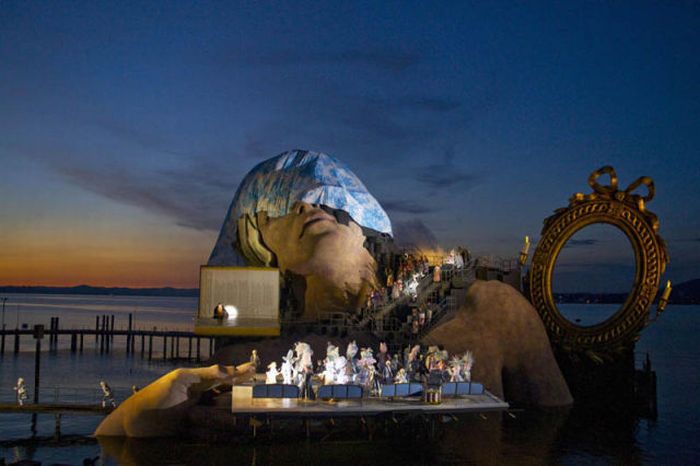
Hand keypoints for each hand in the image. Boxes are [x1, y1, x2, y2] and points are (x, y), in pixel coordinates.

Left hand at [95, 363, 254, 436]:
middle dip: (232, 404)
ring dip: (217, 421)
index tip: (255, 370)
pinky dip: (208, 435)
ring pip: (218, 420)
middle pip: (225, 402)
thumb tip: (230, 369)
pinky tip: (201, 433)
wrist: (131, 426)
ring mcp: (196, 419)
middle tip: (238, 406)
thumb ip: (207, 374)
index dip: (240, 375)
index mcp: (199, 384)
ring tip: (209, 422)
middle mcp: (200, 400)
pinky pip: (207, 436)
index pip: (225, 378)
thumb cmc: (155, 397)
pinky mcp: (190, 435)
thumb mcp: (182, 380)